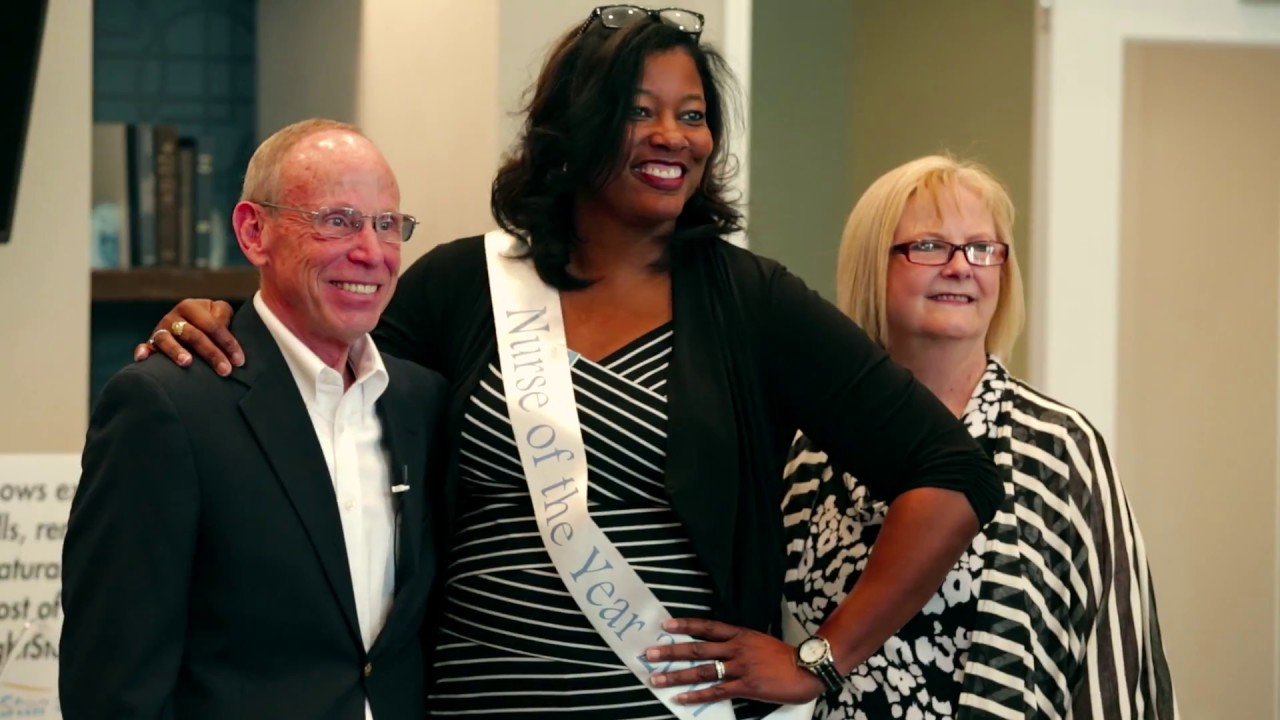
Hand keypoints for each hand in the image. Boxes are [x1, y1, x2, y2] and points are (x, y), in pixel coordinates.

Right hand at [134, 299, 241, 375]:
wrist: (185, 323)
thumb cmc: (207, 322)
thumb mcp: (218, 312)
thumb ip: (224, 315)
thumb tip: (225, 327)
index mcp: (190, 307)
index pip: (212, 325)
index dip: (227, 342)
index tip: (239, 361)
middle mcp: (173, 318)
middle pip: (193, 335)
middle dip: (211, 353)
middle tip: (225, 370)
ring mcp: (160, 331)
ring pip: (166, 340)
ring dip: (176, 351)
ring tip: (187, 362)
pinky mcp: (150, 344)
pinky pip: (144, 347)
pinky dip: (143, 351)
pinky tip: (143, 358)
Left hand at [645, 617, 823, 705]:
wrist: (808, 667)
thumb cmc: (785, 656)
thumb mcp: (760, 641)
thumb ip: (740, 644)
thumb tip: (720, 649)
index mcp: (740, 634)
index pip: (707, 626)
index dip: (685, 625)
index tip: (665, 625)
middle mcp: (736, 648)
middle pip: (697, 649)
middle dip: (671, 651)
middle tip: (649, 653)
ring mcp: (740, 667)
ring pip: (702, 671)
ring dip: (676, 675)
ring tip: (656, 678)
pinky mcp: (746, 686)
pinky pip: (716, 691)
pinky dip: (696, 695)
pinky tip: (681, 698)